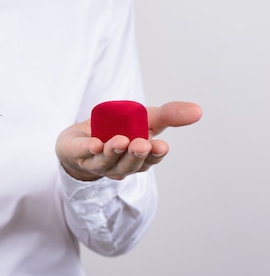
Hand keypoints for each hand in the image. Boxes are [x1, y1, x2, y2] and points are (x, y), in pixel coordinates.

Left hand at [56, 101, 201, 180]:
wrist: (81, 139)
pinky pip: (82, 152)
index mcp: (139, 158)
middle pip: (129, 164)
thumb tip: (198, 110)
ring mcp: (97, 162)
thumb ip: (169, 115)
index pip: (150, 160)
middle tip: (141, 144)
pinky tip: (93, 144)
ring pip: (106, 161)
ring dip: (113, 152)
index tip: (162, 146)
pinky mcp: (77, 153)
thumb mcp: (146, 119)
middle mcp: (119, 165)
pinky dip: (88, 148)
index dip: (155, 154)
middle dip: (135, 155)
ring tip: (120, 142)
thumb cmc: (119, 131)